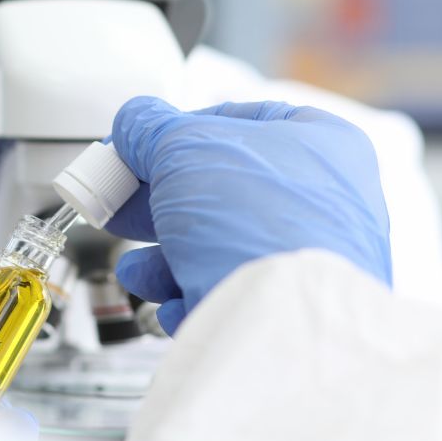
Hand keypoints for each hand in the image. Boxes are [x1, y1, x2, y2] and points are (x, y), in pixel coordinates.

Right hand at [107, 97, 391, 332]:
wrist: (283, 318)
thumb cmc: (256, 219)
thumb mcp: (183, 146)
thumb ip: (149, 128)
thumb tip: (132, 122)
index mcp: (320, 144)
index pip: (234, 123)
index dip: (174, 132)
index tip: (133, 147)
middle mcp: (323, 201)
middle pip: (216, 191)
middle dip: (156, 205)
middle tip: (119, 206)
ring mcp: (306, 259)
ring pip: (216, 248)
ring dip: (162, 260)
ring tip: (139, 270)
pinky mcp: (287, 308)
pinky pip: (228, 291)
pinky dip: (191, 295)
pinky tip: (175, 301)